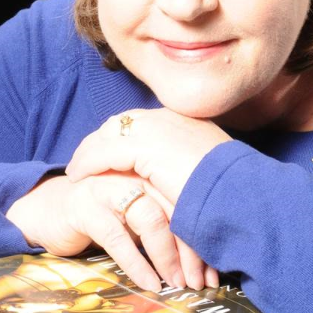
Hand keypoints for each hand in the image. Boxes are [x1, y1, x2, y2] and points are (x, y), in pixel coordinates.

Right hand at [6, 171, 197, 291]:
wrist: (48, 209)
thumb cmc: (102, 212)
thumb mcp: (138, 212)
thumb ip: (166, 220)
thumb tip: (202, 256)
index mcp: (151, 169)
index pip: (187, 198)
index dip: (203, 234)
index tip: (214, 269)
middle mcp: (133, 172)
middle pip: (175, 207)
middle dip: (191, 249)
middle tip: (201, 281)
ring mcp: (109, 187)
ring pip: (151, 218)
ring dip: (167, 256)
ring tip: (178, 282)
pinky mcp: (86, 207)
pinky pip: (118, 237)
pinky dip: (137, 263)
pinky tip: (148, 282)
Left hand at [66, 108, 231, 212]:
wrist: (236, 194)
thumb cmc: (228, 190)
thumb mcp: (207, 170)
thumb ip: (187, 163)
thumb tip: (175, 175)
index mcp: (186, 120)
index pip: (142, 122)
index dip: (121, 136)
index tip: (108, 151)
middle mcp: (170, 118)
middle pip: (122, 123)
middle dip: (101, 140)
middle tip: (85, 158)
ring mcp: (156, 128)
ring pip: (109, 134)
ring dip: (90, 152)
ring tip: (76, 170)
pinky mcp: (142, 146)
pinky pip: (104, 152)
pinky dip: (88, 163)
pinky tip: (78, 176)